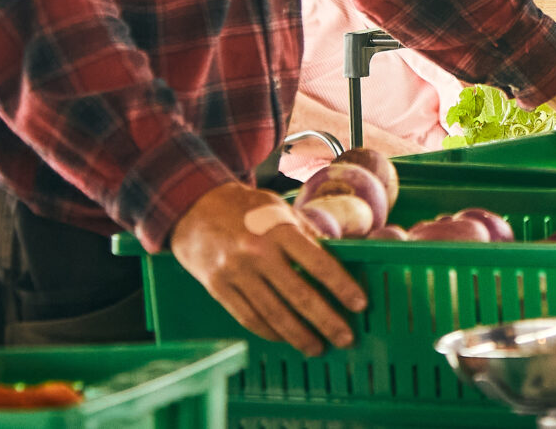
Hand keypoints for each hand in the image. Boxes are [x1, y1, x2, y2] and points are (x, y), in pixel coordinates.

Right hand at [168, 181, 366, 356]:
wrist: (195, 208)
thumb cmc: (246, 209)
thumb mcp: (279, 209)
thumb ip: (306, 233)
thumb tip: (336, 259)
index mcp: (278, 229)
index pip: (318, 262)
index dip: (341, 286)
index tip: (359, 304)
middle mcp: (257, 252)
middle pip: (298, 295)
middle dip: (326, 320)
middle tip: (346, 338)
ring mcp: (235, 272)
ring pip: (273, 313)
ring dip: (298, 335)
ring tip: (318, 347)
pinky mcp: (218, 288)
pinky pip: (248, 317)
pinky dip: (269, 332)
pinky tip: (285, 338)